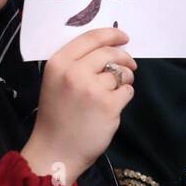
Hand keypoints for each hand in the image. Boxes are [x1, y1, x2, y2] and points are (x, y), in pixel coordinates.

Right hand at [22, 27, 136, 184]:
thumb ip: (76, 64)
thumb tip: (109, 49)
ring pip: (120, 73)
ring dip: (124, 81)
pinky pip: (127, 91)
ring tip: (113, 93)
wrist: (55, 151)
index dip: (112, 34)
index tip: (124, 37)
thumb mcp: (56, 82)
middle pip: (110, 53)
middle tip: (130, 66)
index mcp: (59, 63)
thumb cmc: (57, 117)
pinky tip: (112, 106)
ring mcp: (92, 89)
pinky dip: (124, 96)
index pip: (91, 37)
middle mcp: (74, 72)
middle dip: (124, 58)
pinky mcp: (108, 105)